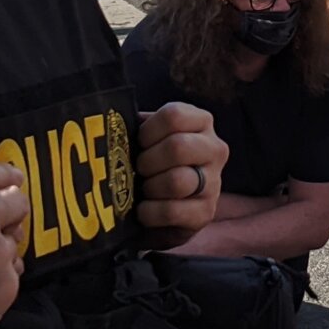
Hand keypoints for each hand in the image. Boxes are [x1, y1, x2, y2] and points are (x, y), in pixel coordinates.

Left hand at [135, 102, 227, 246]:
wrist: (161, 208)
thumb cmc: (151, 163)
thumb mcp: (148, 137)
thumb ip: (138, 126)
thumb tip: (113, 121)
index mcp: (201, 122)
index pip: (174, 115)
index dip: (147, 132)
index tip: (139, 144)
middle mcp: (214, 149)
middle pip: (177, 147)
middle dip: (147, 161)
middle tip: (138, 170)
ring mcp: (214, 182)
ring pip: (176, 181)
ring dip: (150, 187)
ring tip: (143, 190)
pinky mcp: (206, 212)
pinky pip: (171, 211)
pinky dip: (149, 212)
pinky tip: (144, 210)